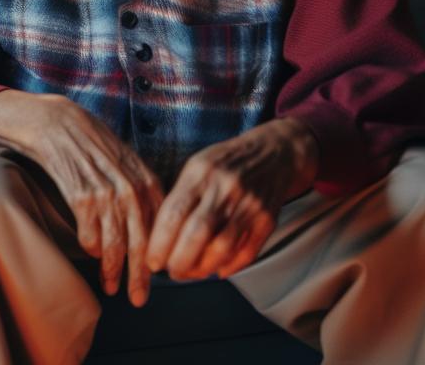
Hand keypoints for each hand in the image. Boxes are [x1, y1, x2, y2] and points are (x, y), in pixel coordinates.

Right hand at [0, 91, 164, 306]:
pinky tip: (90, 252)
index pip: (160, 229)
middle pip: (141, 242)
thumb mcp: (123, 162)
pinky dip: (90, 247)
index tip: (158, 280)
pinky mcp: (80, 195)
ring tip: (110, 286)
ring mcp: (106, 192)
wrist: (53, 121)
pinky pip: (89, 233)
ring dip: (112, 270)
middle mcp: (131, 188)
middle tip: (138, 299)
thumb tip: (147, 227)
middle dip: (139, 275)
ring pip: (115, 244)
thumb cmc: (88, 142)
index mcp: (146, 180)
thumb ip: (139, 191)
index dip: (158, 258)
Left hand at [146, 118, 317, 281]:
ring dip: (202, 268)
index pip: (174, 213)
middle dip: (179, 260)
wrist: (273, 152)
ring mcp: (249, 204)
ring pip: (222, 247)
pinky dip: (230, 266)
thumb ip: (179, 197)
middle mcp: (225, 188)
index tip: (151, 261)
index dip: (159, 243)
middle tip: (170, 271)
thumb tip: (157, 237)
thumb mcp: (196, 167)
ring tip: (190, 273)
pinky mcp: (268, 219)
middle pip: (197, 233)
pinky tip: (217, 270)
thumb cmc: (225, 163)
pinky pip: (247, 251)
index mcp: (200, 172)